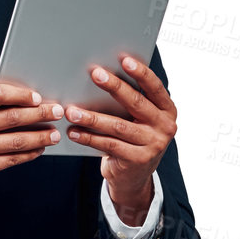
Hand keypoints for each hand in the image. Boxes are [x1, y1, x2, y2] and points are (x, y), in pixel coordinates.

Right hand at [0, 80, 63, 198]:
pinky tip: (39, 148)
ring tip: (54, 133)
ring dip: (40, 136)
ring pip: (16, 141)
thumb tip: (15, 86)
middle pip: (11, 118)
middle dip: (39, 114)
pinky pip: (12, 159)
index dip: (20, 95)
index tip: (37, 97)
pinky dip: (30, 153)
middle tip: (56, 111)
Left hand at [65, 56, 176, 224]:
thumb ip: (131, 102)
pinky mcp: (138, 160)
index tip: (124, 60)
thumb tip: (102, 75)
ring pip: (118, 126)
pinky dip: (89, 138)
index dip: (140, 73)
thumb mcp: (139, 120)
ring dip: (92, 117)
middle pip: (136, 102)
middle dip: (114, 86)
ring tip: (72, 110)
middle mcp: (165, 127)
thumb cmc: (132, 140)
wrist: (134, 178)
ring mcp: (153, 145)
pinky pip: (109, 145)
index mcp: (167, 110)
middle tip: (95, 74)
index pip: (155, 87)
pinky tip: (74, 132)